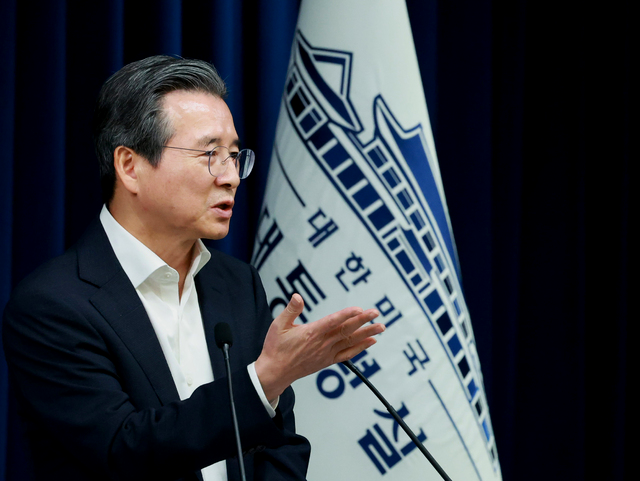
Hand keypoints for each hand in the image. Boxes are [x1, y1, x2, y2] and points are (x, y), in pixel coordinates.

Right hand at [255, 293, 383, 400]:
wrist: (275, 372)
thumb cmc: (275, 347)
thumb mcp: (278, 325)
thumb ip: (290, 310)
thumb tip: (297, 296)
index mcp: (311, 333)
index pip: (333, 321)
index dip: (347, 314)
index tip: (360, 309)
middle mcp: (322, 343)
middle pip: (346, 330)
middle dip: (363, 321)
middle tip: (376, 312)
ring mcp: (326, 353)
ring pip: (350, 342)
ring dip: (367, 334)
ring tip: (381, 327)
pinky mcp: (327, 361)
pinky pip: (348, 354)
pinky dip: (360, 348)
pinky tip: (371, 341)